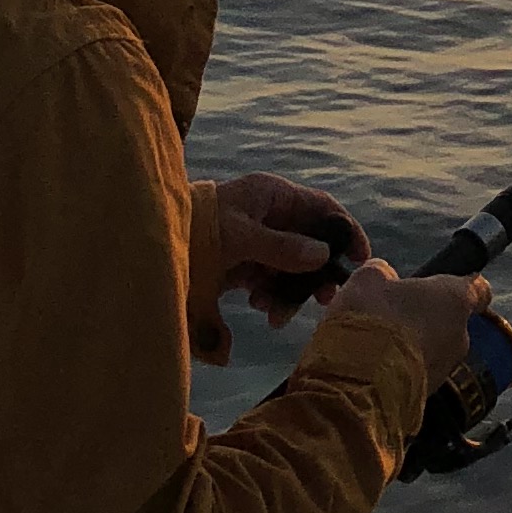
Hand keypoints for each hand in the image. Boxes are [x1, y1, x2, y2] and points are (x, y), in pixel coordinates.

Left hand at [208, 173, 369, 326]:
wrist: (151, 245)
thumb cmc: (197, 229)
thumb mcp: (239, 236)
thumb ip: (281, 247)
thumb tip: (323, 256)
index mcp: (273, 196)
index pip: (323, 209)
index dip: (345, 232)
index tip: (360, 260)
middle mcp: (270, 216)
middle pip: (310, 243)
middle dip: (317, 273)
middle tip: (324, 300)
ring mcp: (257, 241)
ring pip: (291, 268)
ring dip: (290, 292)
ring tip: (277, 316)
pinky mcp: (243, 265)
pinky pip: (269, 282)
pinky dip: (270, 298)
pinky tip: (261, 310)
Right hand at [328, 262, 492, 391]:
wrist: (360, 382)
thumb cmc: (371, 320)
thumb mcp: (368, 280)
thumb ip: (383, 275)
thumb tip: (384, 277)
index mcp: (455, 298)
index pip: (478, 289)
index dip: (462, 285)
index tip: (446, 286)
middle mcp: (460, 336)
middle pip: (448, 322)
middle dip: (424, 320)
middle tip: (392, 317)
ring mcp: (446, 370)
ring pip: (432, 351)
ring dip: (411, 348)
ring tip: (375, 346)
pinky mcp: (428, 396)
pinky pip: (417, 376)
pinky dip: (400, 372)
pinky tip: (372, 369)